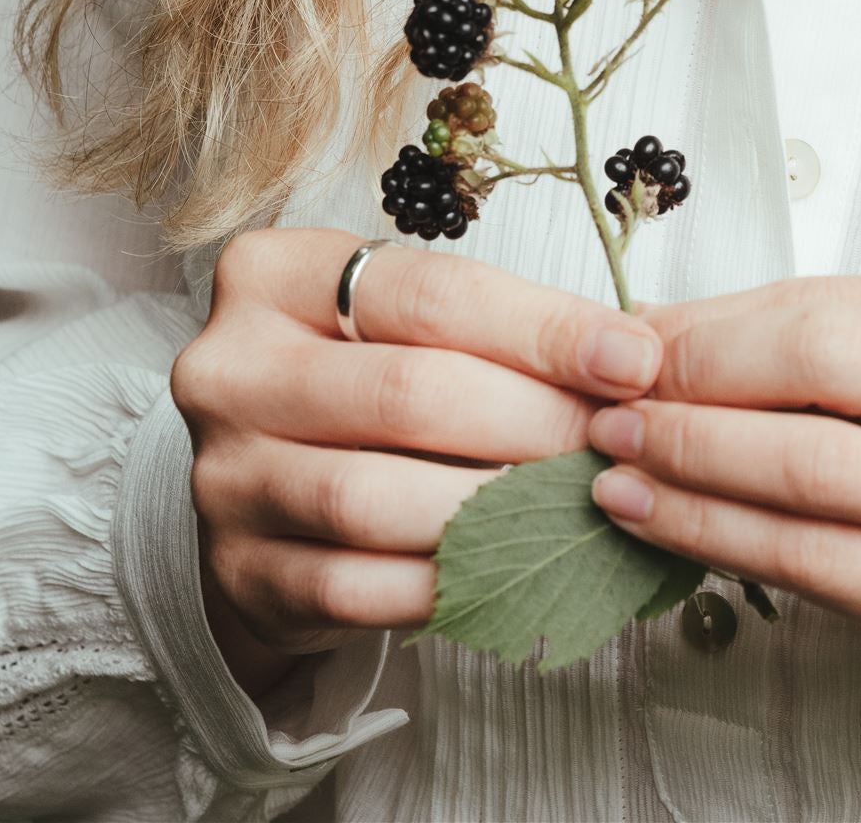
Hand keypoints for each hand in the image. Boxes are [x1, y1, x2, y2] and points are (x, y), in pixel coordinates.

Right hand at [171, 226, 661, 693]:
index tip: (634, 359)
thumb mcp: (397, 317)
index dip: (544, 329)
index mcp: (273, 274)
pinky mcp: (240, 571)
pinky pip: (357, 586)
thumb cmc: (355, 375)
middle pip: (409, 392)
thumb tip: (631, 359)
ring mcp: (225, 475)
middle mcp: (230, 368)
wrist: (260, 481)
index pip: (430, 293)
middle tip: (617, 441)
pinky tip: (508, 568)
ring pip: (376, 497)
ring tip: (576, 503)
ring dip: (496, 507)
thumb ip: (489, 326)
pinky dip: (445, 582)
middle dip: (535, 419)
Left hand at [587, 273, 860, 821]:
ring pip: (799, 463)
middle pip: (815, 359)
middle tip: (607, 379)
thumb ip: (853, 347)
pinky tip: (646, 514)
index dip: (716, 314)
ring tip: (607, 445)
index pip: (832, 298)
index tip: (637, 328)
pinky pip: (806, 559)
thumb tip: (679, 329)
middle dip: (691, 366)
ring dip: (682, 450)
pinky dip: (707, 530)